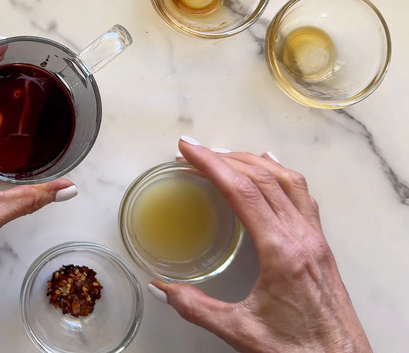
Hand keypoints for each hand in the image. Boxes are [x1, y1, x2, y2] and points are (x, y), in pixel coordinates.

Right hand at [150, 138, 370, 352]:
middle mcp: (302, 237)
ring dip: (252, 162)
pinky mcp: (321, 246)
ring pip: (286, 181)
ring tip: (224, 154)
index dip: (211, 165)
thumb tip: (161, 288)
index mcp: (281, 251)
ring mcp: (315, 239)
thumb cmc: (298, 350)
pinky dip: (282, 174)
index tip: (188, 150)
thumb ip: (195, 307)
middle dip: (224, 158)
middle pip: (262, 178)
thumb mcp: (239, 331)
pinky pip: (303, 196)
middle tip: (194, 151)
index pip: (242, 191)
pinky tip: (272, 167)